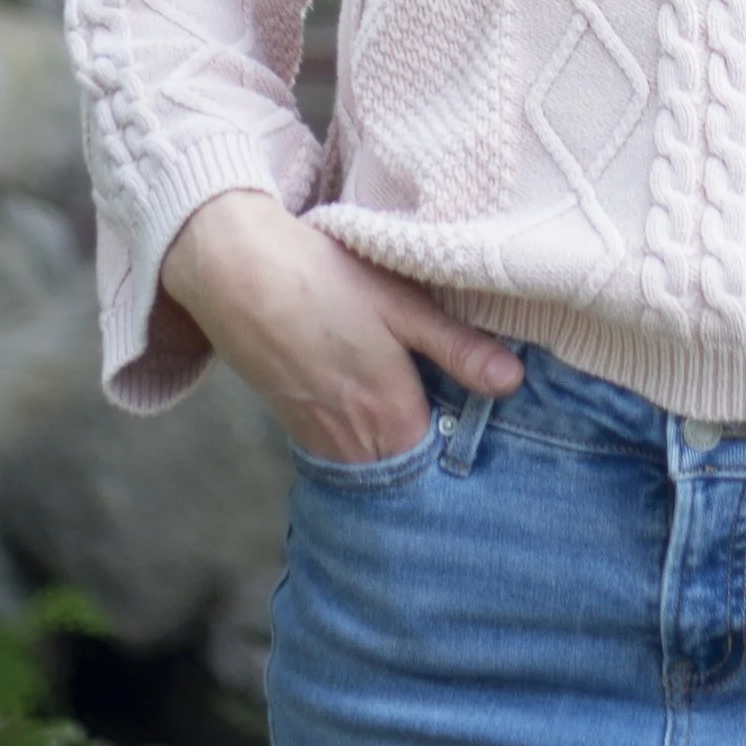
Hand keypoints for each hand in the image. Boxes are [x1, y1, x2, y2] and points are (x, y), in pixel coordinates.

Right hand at [161, 190, 521, 464]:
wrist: (231, 271)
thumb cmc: (322, 280)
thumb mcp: (401, 304)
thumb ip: (457, 348)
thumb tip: (514, 382)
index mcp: (390, 417)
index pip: (441, 468)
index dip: (465, 454)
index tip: (486, 438)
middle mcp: (352, 444)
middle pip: (405, 475)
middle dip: (432, 462)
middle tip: (459, 431)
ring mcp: (317, 438)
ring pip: (372, 466)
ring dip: (397, 452)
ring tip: (423, 417)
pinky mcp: (291, 423)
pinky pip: (341, 452)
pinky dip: (364, 442)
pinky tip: (374, 405)